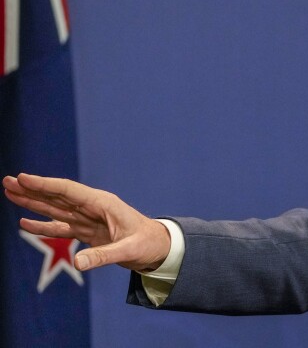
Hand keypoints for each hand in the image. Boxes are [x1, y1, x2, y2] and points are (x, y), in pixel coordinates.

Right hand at [3, 173, 170, 271]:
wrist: (158, 248)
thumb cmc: (148, 244)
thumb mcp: (128, 250)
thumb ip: (103, 256)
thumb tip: (77, 264)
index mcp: (103, 204)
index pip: (68, 191)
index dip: (45, 185)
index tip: (23, 177)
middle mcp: (93, 208)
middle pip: (57, 196)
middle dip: (32, 189)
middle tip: (7, 181)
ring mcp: (88, 219)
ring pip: (55, 209)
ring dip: (33, 202)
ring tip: (10, 193)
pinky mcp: (86, 232)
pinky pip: (60, 227)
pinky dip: (43, 226)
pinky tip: (24, 223)